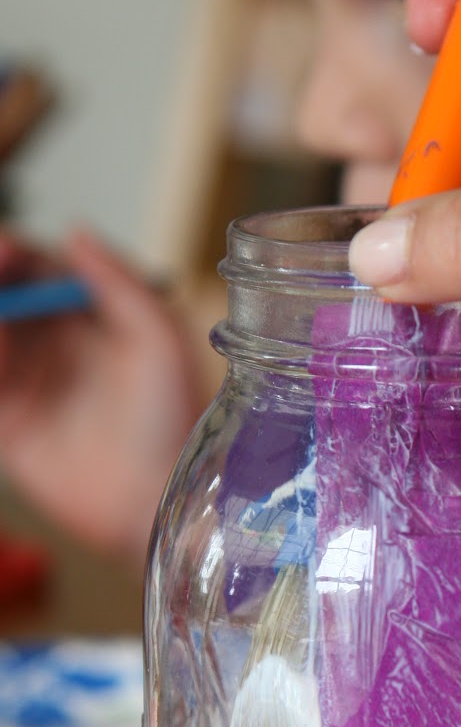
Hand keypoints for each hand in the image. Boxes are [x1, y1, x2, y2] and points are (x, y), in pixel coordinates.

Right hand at [0, 230, 201, 558]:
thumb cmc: (177, 419)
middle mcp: (54, 341)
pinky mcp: (7, 422)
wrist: (159, 495)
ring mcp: (27, 380)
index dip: (14, 252)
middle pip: (3, 293)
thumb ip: (122, 284)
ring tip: (4, 334)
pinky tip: (0, 365)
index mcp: (91, 314)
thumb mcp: (161, 341)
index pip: (36, 266)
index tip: (7, 250)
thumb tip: (76, 232)